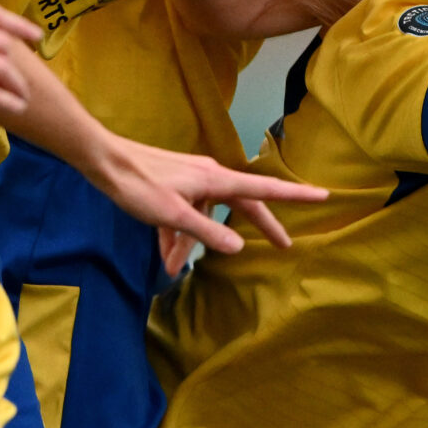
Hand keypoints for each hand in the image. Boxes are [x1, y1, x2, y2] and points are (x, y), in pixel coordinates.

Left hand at [85, 137, 326, 265]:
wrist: (104, 160)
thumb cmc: (139, 186)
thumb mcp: (173, 215)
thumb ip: (206, 233)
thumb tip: (240, 247)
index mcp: (216, 181)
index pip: (264, 190)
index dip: (295, 195)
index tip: (323, 195)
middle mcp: (209, 178)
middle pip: (242, 205)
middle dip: (258, 227)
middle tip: (283, 246)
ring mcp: (191, 181)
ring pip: (204, 216)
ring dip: (193, 243)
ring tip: (173, 267)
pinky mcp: (174, 187)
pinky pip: (185, 215)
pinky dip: (176, 235)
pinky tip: (162, 256)